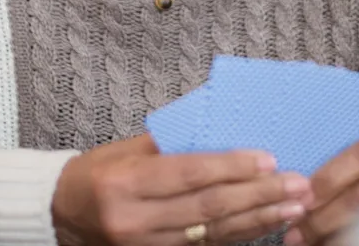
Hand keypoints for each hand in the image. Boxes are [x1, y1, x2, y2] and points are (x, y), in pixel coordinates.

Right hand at [52, 134, 312, 245]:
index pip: (190, 173)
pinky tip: (266, 225)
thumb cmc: (98, 172)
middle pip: (208, 207)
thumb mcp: (128, 148)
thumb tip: (226, 125)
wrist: (61, 214)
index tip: (270, 159)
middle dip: (259, 196)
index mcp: (126, 183)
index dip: (232, 167)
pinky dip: (239, 236)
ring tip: (294, 207)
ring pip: (213, 234)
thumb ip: (173, 142)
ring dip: (259, 220)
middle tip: (297, 185)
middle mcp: (134, 220)